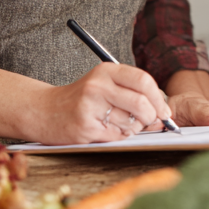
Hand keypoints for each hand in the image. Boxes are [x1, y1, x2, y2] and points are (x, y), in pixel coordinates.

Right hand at [32, 62, 173, 143]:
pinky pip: (117, 136)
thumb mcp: (104, 85)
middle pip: (141, 103)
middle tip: (150, 122)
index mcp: (106, 71)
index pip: (143, 80)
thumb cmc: (80, 99)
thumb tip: (163, 112)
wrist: (44, 111)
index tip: (164, 111)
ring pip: (131, 123)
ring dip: (133, 129)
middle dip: (151, 116)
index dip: (159, 98)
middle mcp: (98, 86)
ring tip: (118, 124)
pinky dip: (119, 136)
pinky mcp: (86, 128)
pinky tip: (106, 130)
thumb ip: (132, 93)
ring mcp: (91, 107)